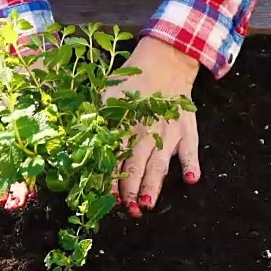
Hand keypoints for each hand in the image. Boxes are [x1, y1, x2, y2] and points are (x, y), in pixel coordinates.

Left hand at [102, 37, 200, 217]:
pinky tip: (191, 180)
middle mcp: (145, 132)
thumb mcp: (106, 96)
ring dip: (153, 185)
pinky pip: (191, 149)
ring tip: (148, 204)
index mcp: (123, 125)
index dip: (109, 179)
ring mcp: (168, 133)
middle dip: (130, 190)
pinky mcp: (187, 129)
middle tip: (128, 210)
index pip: (114, 158)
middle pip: (136, 166)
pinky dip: (191, 164)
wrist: (165, 60)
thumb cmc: (131, 81)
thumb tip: (79, 142)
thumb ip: (96, 119)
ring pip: (160, 164)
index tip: (104, 197)